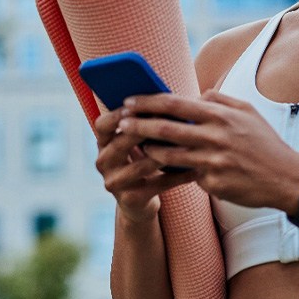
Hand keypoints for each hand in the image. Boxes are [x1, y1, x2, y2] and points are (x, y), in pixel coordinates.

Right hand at [93, 107, 196, 222]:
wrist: (137, 201)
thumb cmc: (142, 161)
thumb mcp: (137, 143)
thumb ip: (145, 122)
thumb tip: (173, 97)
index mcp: (103, 143)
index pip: (102, 124)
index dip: (118, 114)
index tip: (138, 106)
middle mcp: (103, 162)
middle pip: (121, 143)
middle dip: (144, 131)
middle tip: (169, 121)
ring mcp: (115, 182)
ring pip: (140, 166)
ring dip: (165, 154)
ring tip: (187, 145)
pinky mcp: (130, 199)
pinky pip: (157, 185)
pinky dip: (178, 176)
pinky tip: (196, 169)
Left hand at [117, 90, 298, 211]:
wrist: (287, 179)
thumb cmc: (266, 144)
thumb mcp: (248, 113)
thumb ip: (221, 100)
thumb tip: (197, 95)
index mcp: (221, 115)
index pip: (176, 104)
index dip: (149, 102)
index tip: (130, 101)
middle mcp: (215, 136)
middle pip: (166, 129)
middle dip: (138, 126)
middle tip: (120, 124)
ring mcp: (213, 162)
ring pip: (170, 155)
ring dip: (150, 151)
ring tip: (137, 148)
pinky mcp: (214, 184)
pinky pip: (187, 176)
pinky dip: (174, 173)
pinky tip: (161, 171)